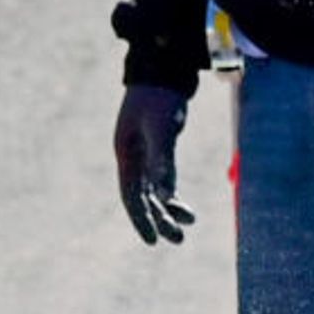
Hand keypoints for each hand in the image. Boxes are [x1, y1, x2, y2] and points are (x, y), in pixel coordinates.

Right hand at [114, 83, 194, 245]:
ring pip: (154, 192)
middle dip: (158, 220)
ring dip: (168, 211)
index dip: (141, 220)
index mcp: (126, 155)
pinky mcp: (158, 150)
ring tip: (187, 227)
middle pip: (143, 198)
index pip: (131, 196)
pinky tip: (185, 210)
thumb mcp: (162, 128)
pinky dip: (172, 195)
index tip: (152, 241)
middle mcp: (132, 159)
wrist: (163, 72)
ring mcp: (143, 155)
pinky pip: (163, 180)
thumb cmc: (160, 98)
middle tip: (177, 240)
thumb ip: (163, 159)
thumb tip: (164, 195)